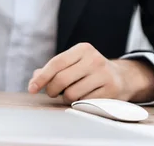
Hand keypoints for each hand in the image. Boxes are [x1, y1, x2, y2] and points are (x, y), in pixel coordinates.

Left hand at [28, 43, 153, 103]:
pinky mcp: (111, 91)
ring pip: (71, 94)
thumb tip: (34, 79)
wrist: (121, 77)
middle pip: (62, 79)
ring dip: (66, 98)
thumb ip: (52, 70)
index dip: (42, 77)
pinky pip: (84, 103)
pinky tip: (83, 98)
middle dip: (52, 90)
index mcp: (83, 49)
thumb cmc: (89, 70)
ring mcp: (104, 75)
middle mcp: (94, 59)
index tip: (32, 88)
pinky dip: (78, 104)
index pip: (56, 63)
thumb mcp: (73, 63)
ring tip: (71, 94)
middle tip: (52, 93)